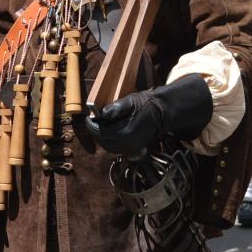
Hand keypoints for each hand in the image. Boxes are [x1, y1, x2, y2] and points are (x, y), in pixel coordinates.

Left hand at [86, 74, 211, 154]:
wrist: (163, 113)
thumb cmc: (146, 105)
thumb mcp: (131, 100)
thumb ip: (116, 107)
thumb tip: (103, 113)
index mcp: (126, 131)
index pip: (102, 133)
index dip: (92, 126)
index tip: (88, 119)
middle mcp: (129, 142)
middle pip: (104, 142)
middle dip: (95, 133)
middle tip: (92, 123)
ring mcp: (133, 147)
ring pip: (110, 148)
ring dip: (102, 139)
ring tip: (99, 128)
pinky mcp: (136, 149)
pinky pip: (118, 150)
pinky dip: (110, 144)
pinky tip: (109, 135)